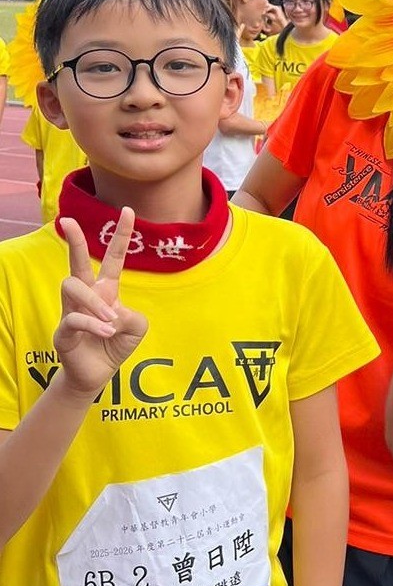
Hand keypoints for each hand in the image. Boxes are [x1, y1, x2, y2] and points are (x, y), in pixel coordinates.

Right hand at [54, 210, 147, 398]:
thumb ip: (135, 316)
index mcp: (107, 290)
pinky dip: (93, 324)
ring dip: (94, 302)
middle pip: (76, 262)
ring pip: (73, 287)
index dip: (121, 235)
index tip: (128, 210)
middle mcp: (86, 295)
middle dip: (74, 241)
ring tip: (111, 320)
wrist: (95, 375)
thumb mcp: (137, 328)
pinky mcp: (63, 330)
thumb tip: (115, 313)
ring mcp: (71, 311)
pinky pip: (74, 318)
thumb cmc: (115, 345)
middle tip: (69, 220)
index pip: (113, 257)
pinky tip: (106, 332)